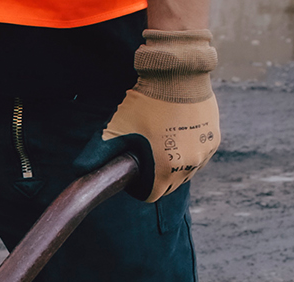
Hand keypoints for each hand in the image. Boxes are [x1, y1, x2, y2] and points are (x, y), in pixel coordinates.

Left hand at [75, 29, 219, 201]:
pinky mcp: (214, 137)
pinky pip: (199, 155)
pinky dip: (188, 152)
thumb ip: (97, 154)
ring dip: (174, 166)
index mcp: (166, 169)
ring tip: (160, 146)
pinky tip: (176, 137)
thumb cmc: (144, 103)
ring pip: (186, 171)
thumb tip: (79, 171)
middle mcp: (190, 164)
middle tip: (145, 157)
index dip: (139, 188)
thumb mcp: (115, 129)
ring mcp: (205, 151)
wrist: (176, 73)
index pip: (152, 196)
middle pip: (170, 186)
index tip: (134, 173)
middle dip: (156, 177)